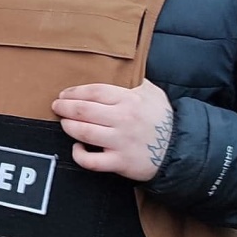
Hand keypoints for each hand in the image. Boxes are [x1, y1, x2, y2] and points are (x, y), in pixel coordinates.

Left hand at [51, 80, 173, 181]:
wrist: (179, 149)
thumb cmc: (163, 120)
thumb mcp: (153, 93)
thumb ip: (134, 83)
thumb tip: (118, 73)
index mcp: (129, 100)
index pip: (94, 92)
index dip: (74, 92)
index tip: (64, 94)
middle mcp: (123, 120)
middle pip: (84, 111)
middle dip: (64, 108)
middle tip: (57, 107)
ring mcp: (120, 142)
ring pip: (84, 133)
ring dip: (69, 127)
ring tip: (64, 123)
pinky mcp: (120, 162)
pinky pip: (92, 161)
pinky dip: (79, 155)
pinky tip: (77, 148)